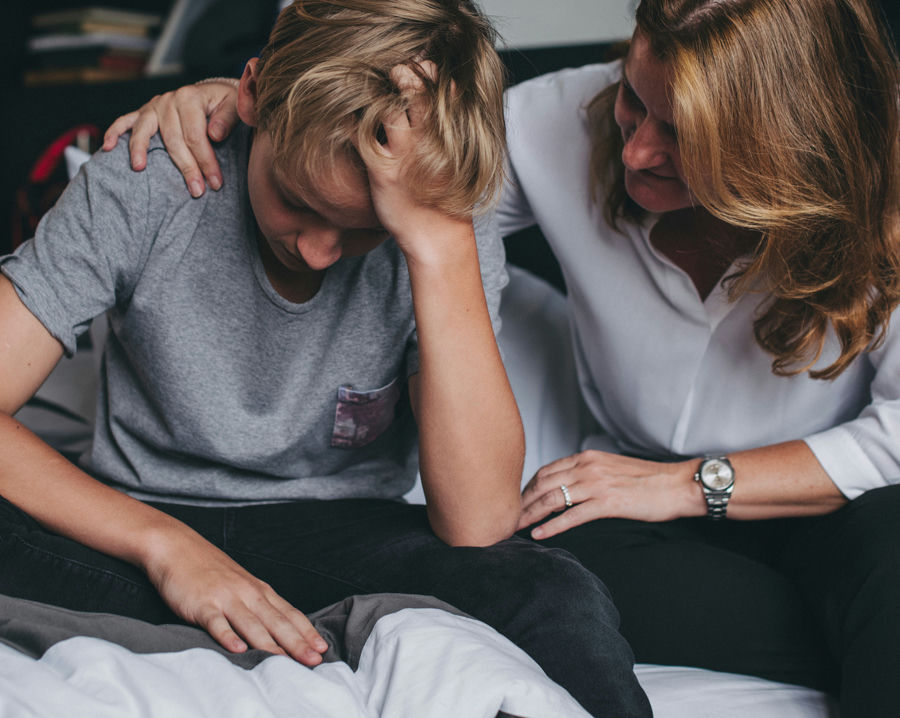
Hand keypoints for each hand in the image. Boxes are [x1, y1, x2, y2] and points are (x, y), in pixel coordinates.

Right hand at [102, 79, 239, 196]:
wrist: (214, 93)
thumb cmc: (226, 103)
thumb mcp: (235, 106)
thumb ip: (227, 119)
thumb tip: (214, 134)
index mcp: (190, 97)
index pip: (196, 136)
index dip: (206, 161)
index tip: (215, 183)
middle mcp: (169, 100)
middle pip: (173, 139)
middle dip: (186, 167)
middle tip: (197, 191)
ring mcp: (154, 106)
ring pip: (145, 131)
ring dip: (141, 150)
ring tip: (140, 169)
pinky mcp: (144, 113)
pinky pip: (125, 121)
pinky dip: (114, 133)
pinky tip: (108, 147)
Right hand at [142, 524, 327, 664]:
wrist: (177, 546)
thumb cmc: (210, 569)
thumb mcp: (241, 584)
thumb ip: (258, 605)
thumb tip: (279, 629)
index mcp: (259, 590)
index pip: (289, 614)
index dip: (307, 632)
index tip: (323, 649)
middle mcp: (247, 593)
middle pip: (277, 622)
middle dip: (298, 642)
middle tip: (314, 660)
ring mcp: (225, 598)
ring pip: (252, 624)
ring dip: (270, 645)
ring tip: (285, 662)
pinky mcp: (202, 604)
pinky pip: (216, 622)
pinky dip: (228, 636)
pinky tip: (238, 650)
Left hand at [358, 62, 472, 259]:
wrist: (439, 238)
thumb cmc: (447, 198)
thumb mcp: (460, 162)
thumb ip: (452, 131)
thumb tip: (449, 101)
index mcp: (451, 135)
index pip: (441, 89)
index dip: (428, 73)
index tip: (420, 70)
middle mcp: (429, 139)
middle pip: (414, 90)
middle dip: (403, 75)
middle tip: (395, 74)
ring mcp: (404, 153)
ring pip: (387, 106)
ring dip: (376, 93)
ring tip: (369, 92)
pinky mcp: (382, 169)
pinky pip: (359, 135)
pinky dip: (350, 122)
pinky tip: (347, 119)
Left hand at [517, 450, 703, 538]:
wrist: (678, 485)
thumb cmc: (649, 480)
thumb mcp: (612, 467)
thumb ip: (590, 472)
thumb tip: (570, 485)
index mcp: (588, 458)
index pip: (547, 471)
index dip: (529, 487)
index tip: (519, 501)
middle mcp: (588, 467)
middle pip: (543, 484)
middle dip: (522, 501)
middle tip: (508, 516)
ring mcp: (596, 484)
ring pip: (552, 499)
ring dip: (530, 514)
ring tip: (515, 527)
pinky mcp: (607, 503)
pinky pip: (571, 516)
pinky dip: (551, 526)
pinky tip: (539, 535)